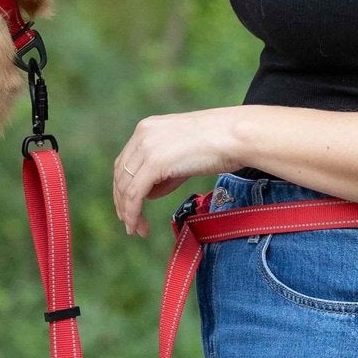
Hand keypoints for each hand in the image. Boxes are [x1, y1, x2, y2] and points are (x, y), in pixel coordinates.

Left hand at [113, 110, 235, 236]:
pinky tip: (137, 226)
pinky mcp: (155, 163)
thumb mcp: (183, 154)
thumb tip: (148, 193)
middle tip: (130, 223)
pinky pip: (135, 194)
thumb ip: (163, 171)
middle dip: (122, 202)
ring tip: (137, 229)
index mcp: (147, 128)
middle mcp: (142, 135)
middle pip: (121, 175)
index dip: (123, 188)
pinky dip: (133, 213)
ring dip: (128, 212)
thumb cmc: (221, 143)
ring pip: (125, 187)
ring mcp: (147, 148)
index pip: (125, 162)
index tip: (128, 207)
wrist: (237, 135)